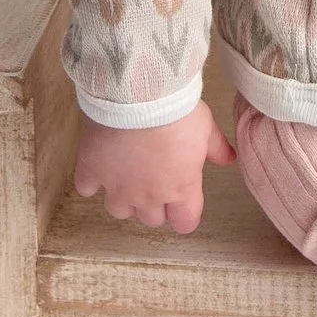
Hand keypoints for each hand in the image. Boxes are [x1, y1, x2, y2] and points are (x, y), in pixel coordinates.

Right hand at [71, 99, 236, 231]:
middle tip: (156, 179)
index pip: (185, 223)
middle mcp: (148, 196)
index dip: (184, 214)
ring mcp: (117, 187)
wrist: (137, 93)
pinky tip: (100, 165)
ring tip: (127, 174)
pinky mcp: (91, 171)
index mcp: (181, 188)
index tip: (182, 203)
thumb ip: (216, 149)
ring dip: (124, 197)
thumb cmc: (177, 109)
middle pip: (151, 219)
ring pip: (119, 211)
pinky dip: (92, 181)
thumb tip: (229, 159)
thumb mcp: (205, 126)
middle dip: (155, 204)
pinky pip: (87, 189)